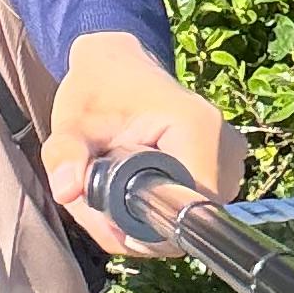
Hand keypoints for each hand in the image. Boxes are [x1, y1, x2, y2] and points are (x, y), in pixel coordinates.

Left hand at [45, 31, 247, 259]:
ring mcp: (228, 160)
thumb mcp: (71, 121)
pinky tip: (130, 185)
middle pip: (183, 220)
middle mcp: (224, 148)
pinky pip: (189, 208)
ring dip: (144, 217)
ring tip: (111, 185)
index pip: (185, 210)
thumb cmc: (98, 89)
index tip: (107, 216)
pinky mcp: (222, 169)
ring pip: (185, 218)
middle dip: (136, 223)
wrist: (118, 65)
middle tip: (97, 198)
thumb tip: (67, 191)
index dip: (144, 227)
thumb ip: (65, 154)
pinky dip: (156, 208)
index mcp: (197, 130)